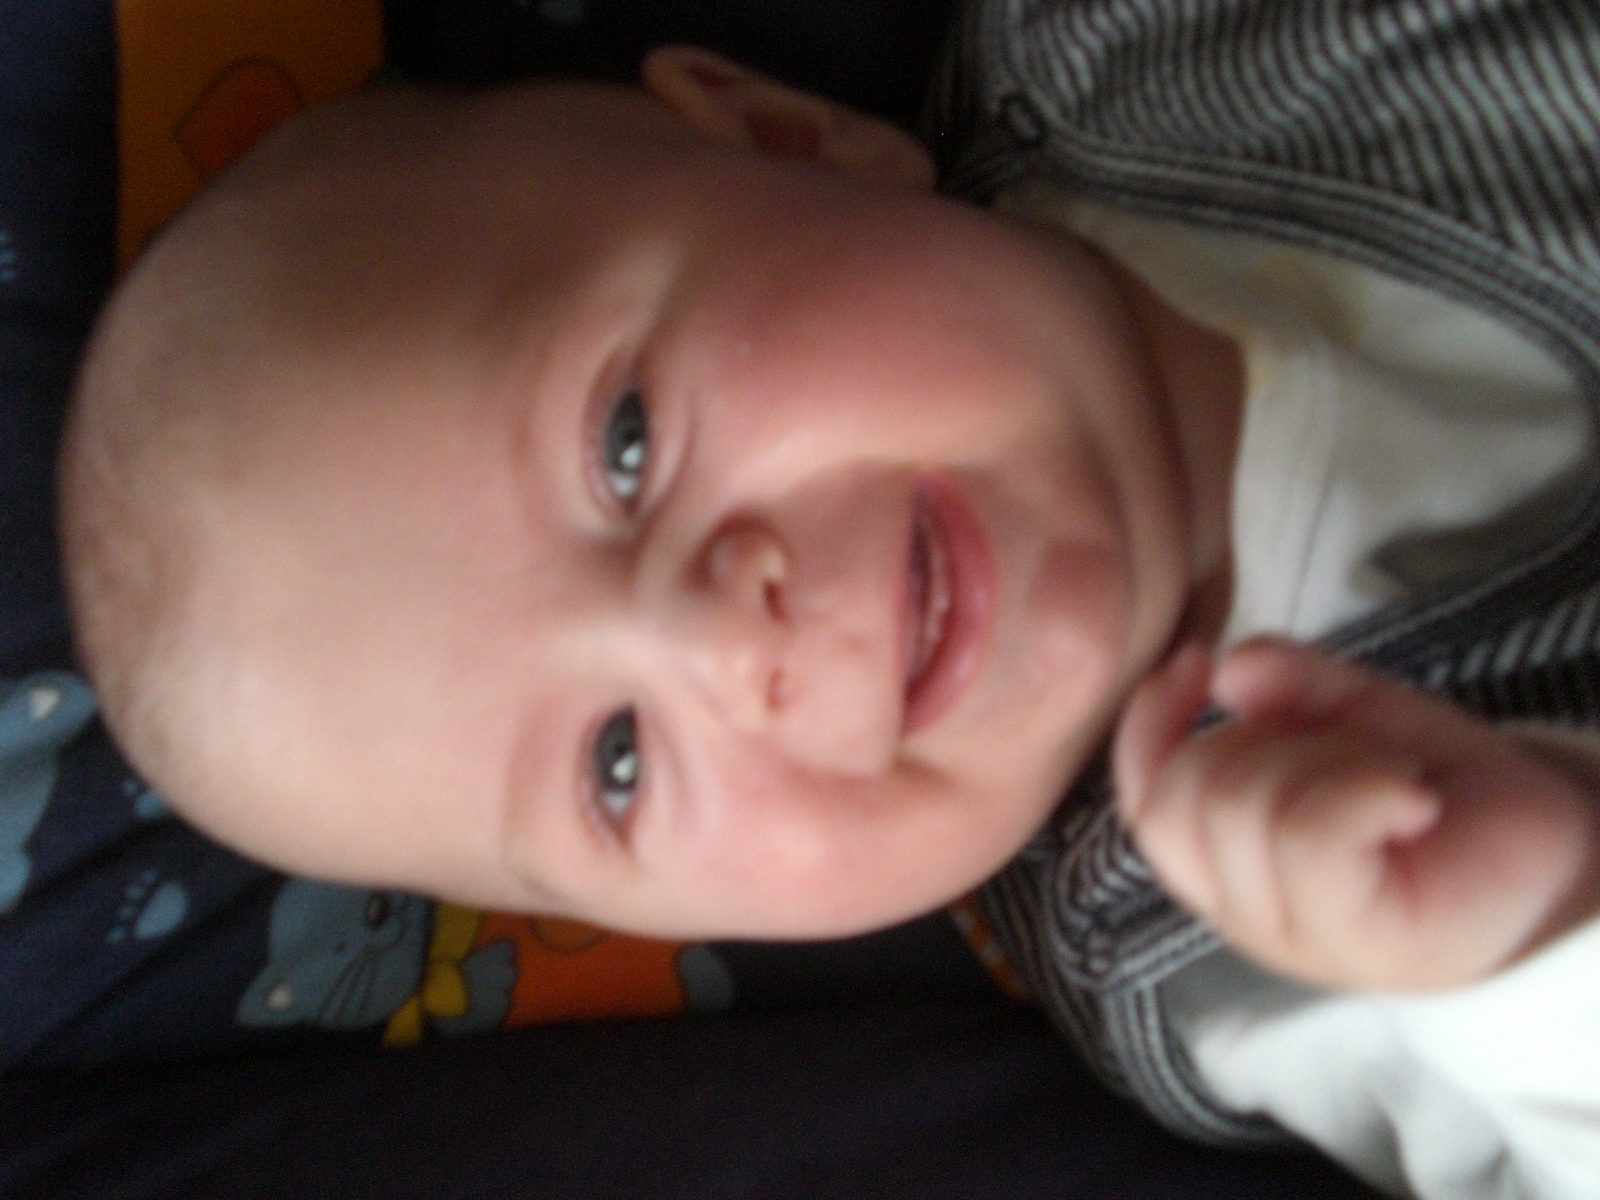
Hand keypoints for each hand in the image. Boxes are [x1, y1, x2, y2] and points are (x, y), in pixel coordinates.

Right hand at [1112, 638, 1599, 991]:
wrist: (1549, 855)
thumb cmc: (1437, 789)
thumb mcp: (1351, 718)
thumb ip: (1289, 685)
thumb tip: (1228, 666)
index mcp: (1224, 861)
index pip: (1138, 801)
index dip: (1148, 726)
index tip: (1195, 665)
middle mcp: (1243, 909)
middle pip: (1182, 798)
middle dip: (1260, 742)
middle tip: (1345, 752)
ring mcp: (1295, 936)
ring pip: (1243, 811)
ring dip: (1324, 765)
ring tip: (1387, 783)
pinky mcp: (1358, 942)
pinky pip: (1311, 839)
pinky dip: (1361, 793)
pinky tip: (1409, 800)